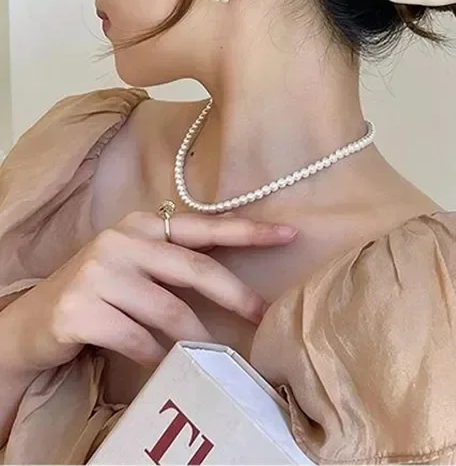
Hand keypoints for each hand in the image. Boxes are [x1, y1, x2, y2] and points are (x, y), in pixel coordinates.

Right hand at [0, 211, 296, 372]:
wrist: (29, 324)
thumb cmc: (97, 292)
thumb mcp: (135, 264)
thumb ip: (175, 261)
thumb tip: (237, 281)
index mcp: (141, 225)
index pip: (204, 227)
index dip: (249, 231)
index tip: (289, 234)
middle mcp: (121, 241)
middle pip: (195, 269)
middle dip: (236, 294)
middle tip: (262, 316)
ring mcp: (98, 273)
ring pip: (168, 311)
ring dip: (198, 339)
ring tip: (216, 356)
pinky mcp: (80, 310)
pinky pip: (137, 339)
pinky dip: (158, 357)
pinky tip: (169, 366)